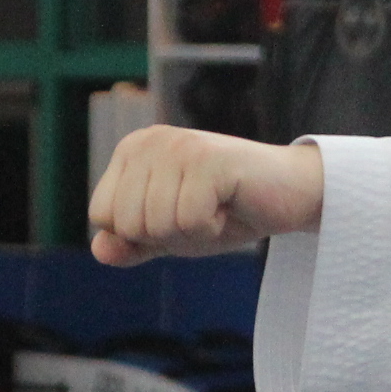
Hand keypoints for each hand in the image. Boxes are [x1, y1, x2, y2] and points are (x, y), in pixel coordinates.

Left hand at [87, 128, 325, 263]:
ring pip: (157, 226)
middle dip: (168, 236)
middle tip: (202, 212)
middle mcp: (150, 141)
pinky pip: (190, 222)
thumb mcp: (171, 234)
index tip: (178, 214)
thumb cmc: (228, 211)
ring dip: (193, 233)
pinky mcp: (210, 161)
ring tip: (218, 208)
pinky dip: (214, 229)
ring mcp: (180, 147)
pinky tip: (231, 207)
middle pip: (128, 225)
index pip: (103, 217)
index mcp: (132, 151)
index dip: (142, 234)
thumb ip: (132, 244)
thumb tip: (99, 250)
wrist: (291, 194)